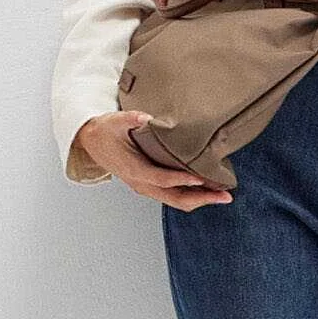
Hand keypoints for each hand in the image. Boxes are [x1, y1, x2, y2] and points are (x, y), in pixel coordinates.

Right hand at [73, 111, 234, 209]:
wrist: (92, 142)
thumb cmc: (106, 132)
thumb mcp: (115, 121)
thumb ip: (131, 119)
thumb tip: (146, 117)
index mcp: (134, 169)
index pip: (161, 179)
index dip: (181, 180)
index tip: (200, 179)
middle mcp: (141, 183)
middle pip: (174, 198)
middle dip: (201, 198)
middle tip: (225, 196)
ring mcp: (146, 187)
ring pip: (176, 201)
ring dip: (200, 199)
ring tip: (223, 195)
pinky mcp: (151, 185)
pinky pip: (174, 196)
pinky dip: (192, 195)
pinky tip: (208, 189)